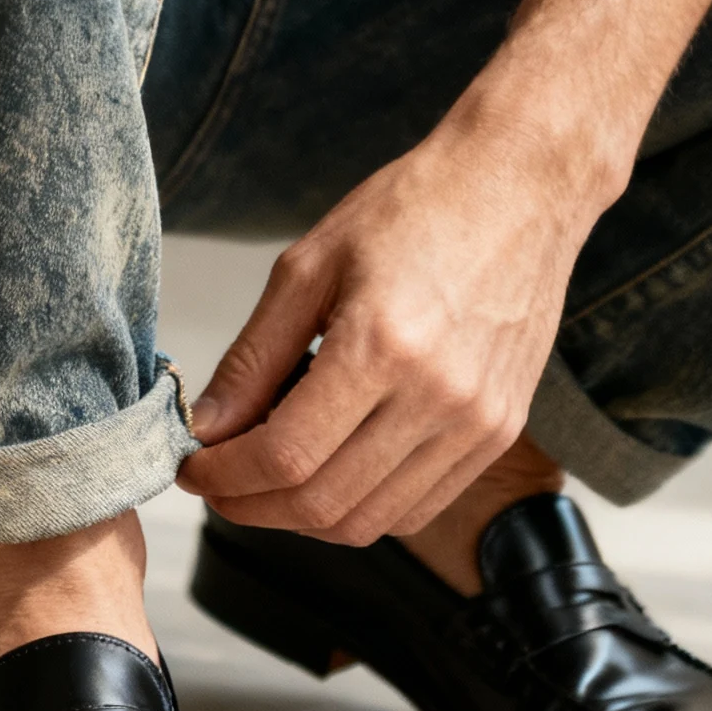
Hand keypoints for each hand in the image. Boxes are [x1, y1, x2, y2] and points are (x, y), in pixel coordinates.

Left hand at [178, 89, 603, 545]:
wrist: (518, 188)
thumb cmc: (415, 209)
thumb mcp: (309, 265)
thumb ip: (254, 356)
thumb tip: (207, 425)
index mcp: (382, 345)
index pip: (286, 456)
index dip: (225, 476)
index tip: (193, 467)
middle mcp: (438, 396)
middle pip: (324, 503)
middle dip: (251, 505)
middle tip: (217, 482)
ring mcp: (477, 423)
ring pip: (370, 522)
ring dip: (302, 517)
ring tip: (266, 480)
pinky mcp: (500, 432)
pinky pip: (417, 508)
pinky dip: (361, 509)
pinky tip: (330, 472)